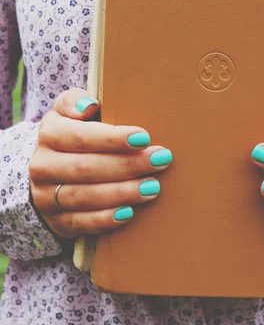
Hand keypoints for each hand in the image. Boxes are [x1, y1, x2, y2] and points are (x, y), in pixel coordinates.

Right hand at [29, 88, 172, 238]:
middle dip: (127, 165)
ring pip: (84, 197)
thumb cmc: (73, 134)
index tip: (144, 138)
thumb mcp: (67, 111)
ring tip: (153, 187)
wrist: (50, 172)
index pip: (80, 137)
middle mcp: (42, 166)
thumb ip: (75, 101)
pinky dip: (106, 219)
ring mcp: (46, 196)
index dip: (113, 139)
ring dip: (122, 193)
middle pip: (86, 168)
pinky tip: (129, 212)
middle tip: (160, 161)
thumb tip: (88, 105)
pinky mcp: (57, 221)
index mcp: (49, 134)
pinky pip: (81, 223)